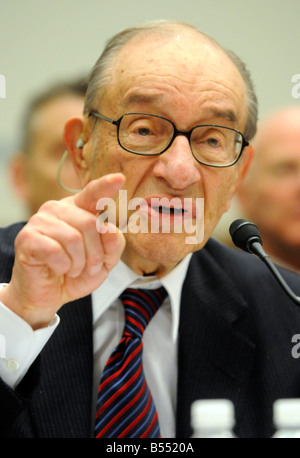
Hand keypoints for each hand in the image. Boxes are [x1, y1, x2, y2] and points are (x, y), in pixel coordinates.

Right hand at [0, 173, 125, 328]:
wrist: (48, 295)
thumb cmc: (75, 273)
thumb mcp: (104, 262)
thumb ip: (113, 245)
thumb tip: (110, 228)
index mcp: (79, 209)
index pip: (93, 193)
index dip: (106, 186)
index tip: (120, 179)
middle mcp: (59, 209)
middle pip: (91, 224)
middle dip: (96, 254)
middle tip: (89, 268)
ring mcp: (41, 220)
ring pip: (74, 239)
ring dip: (79, 263)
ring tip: (73, 270)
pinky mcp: (27, 237)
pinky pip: (55, 251)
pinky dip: (63, 266)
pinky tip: (59, 269)